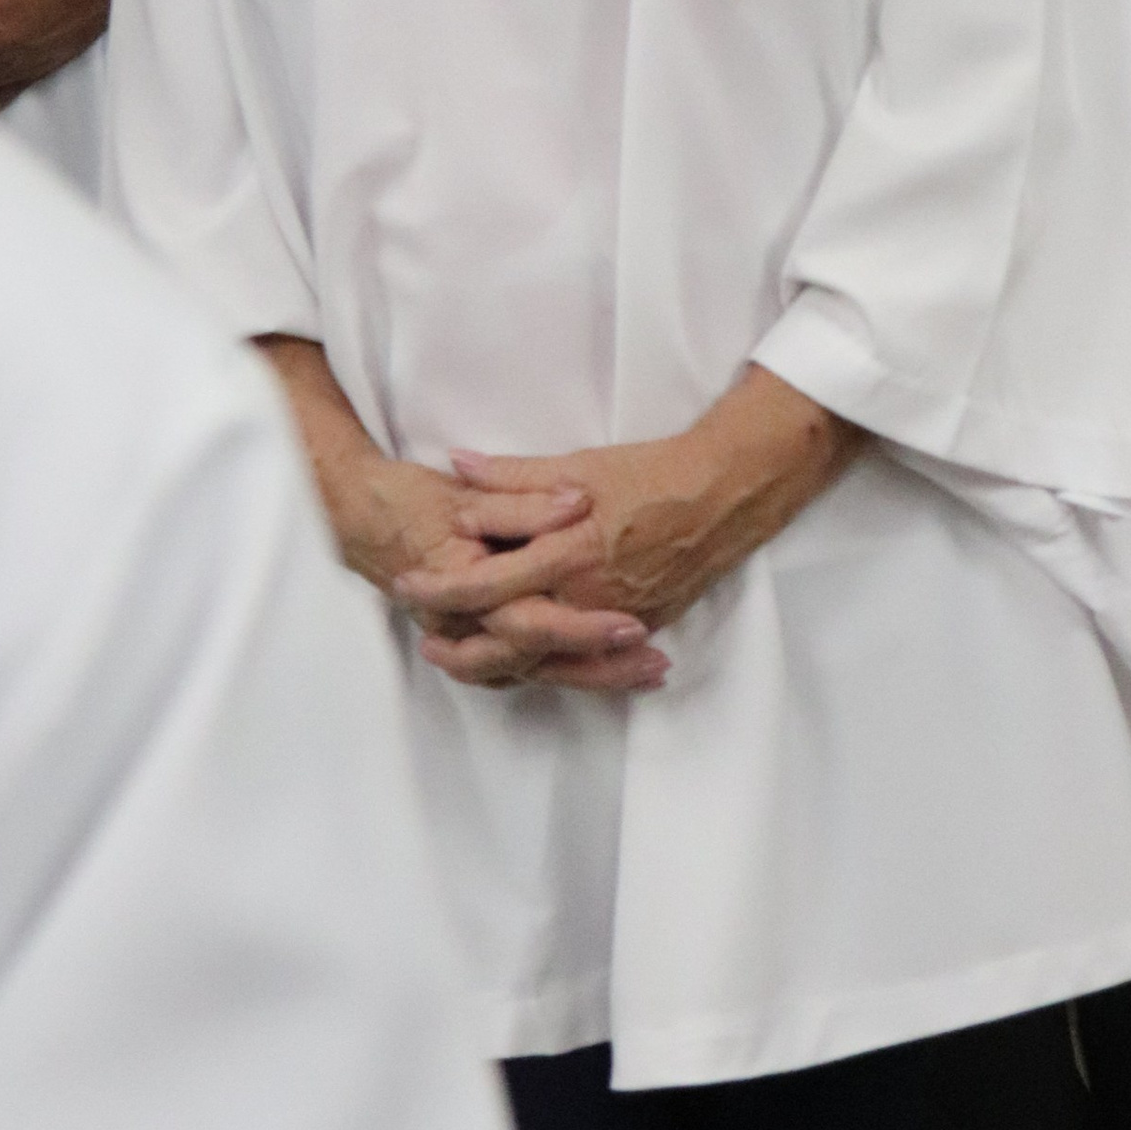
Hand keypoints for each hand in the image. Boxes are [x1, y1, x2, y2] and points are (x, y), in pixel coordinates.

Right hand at [258, 338, 662, 694]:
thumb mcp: (466, 496)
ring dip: (594, 675)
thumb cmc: (406, 502)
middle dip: (601, 668)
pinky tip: (605, 673)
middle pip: (546, 662)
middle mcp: (470, 626)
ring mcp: (472, 636)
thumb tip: (575, 501)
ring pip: (539, 671)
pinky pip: (522, 668)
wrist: (352, 517)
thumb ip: (523, 496)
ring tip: (652, 672)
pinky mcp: (476, 636)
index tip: (634, 627)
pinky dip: (564, 671)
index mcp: (471, 590)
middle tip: (657, 664)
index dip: (585, 629)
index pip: (536, 625)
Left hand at [398, 368, 860, 646]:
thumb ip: (512, 475)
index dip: (445, 585)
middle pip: (510, 636)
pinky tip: (524, 664)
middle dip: (463, 643)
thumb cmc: (649, 473)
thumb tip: (457, 464)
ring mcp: (614, 620)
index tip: (408, 582)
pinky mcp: (637, 629)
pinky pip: (584, 661)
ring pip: (545, 659)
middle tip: (425, 642)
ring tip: (462, 659)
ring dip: (500, 662)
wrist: (723, 495)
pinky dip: (550, 665)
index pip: (491, 581)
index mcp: (569, 550)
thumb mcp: (578, 464)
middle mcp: (588, 595)